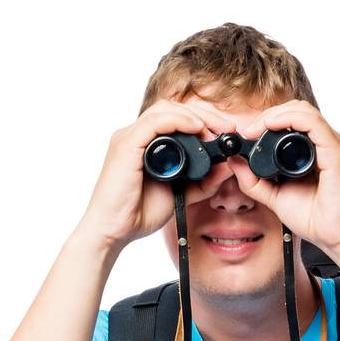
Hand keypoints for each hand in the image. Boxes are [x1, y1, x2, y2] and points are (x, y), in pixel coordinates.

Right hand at [76, 99, 236, 250]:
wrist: (112, 232)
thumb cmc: (136, 214)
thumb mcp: (180, 194)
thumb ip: (203, 182)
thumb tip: (227, 167)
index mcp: (145, 145)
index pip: (175, 118)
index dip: (203, 120)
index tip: (225, 133)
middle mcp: (135, 136)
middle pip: (172, 108)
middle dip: (203, 114)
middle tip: (227, 128)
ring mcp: (128, 138)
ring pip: (164, 110)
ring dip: (194, 115)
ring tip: (214, 130)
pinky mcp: (126, 146)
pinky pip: (155, 122)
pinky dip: (178, 121)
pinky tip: (196, 129)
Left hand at [231, 100, 339, 260]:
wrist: (337, 238)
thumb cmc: (315, 218)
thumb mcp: (274, 197)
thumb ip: (253, 180)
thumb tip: (235, 160)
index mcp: (312, 150)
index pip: (290, 120)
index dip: (265, 121)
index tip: (245, 135)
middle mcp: (324, 143)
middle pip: (295, 110)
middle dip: (267, 115)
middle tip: (247, 132)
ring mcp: (331, 145)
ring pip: (303, 111)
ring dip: (274, 115)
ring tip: (254, 130)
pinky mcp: (336, 152)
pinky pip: (313, 123)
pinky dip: (289, 120)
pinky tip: (270, 128)